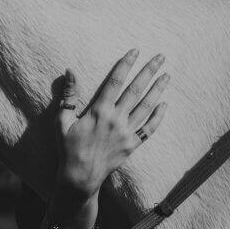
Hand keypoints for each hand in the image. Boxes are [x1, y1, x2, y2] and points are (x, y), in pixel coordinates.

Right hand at [55, 49, 168, 199]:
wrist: (79, 177)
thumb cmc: (68, 147)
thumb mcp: (62, 120)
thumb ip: (68, 95)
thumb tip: (70, 70)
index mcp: (99, 111)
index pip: (115, 82)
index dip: (126, 65)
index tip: (135, 51)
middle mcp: (116, 119)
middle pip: (136, 90)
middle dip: (149, 71)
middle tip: (161, 57)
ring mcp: (126, 132)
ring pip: (146, 107)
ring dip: (158, 90)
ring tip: (167, 76)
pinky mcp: (133, 145)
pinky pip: (149, 129)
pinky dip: (158, 117)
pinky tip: (165, 104)